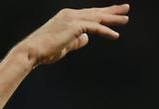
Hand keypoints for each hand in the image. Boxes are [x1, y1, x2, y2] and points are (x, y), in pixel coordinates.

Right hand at [12, 4, 129, 67]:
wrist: (32, 51)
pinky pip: (94, 28)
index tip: (115, 14)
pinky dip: (106, 31)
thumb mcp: (66, 45)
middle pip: (96, 12)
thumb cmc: (46, 50)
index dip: (103, 14)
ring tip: (126, 19)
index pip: (90, 14)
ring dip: (113, 18)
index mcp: (68, 17)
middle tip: (126, 9)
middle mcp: (71, 14)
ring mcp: (72, 19)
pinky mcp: (74, 26)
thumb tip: (87, 39)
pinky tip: (115, 35)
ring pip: (97, 18)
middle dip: (112, 11)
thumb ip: (76, 41)